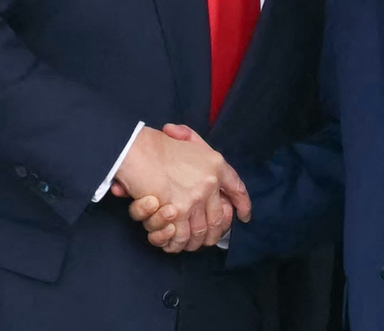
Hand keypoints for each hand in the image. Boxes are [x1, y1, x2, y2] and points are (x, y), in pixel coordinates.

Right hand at [112, 124, 249, 252]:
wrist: (138, 149)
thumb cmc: (157, 144)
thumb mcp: (186, 138)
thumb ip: (194, 142)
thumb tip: (190, 146)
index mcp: (216, 165)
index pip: (237, 189)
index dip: (243, 205)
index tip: (244, 216)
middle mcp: (210, 183)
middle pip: (218, 218)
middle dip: (214, 233)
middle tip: (207, 240)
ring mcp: (195, 198)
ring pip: (200, 230)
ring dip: (195, 242)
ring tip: (190, 245)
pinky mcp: (177, 211)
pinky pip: (182, 235)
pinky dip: (178, 243)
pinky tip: (174, 245)